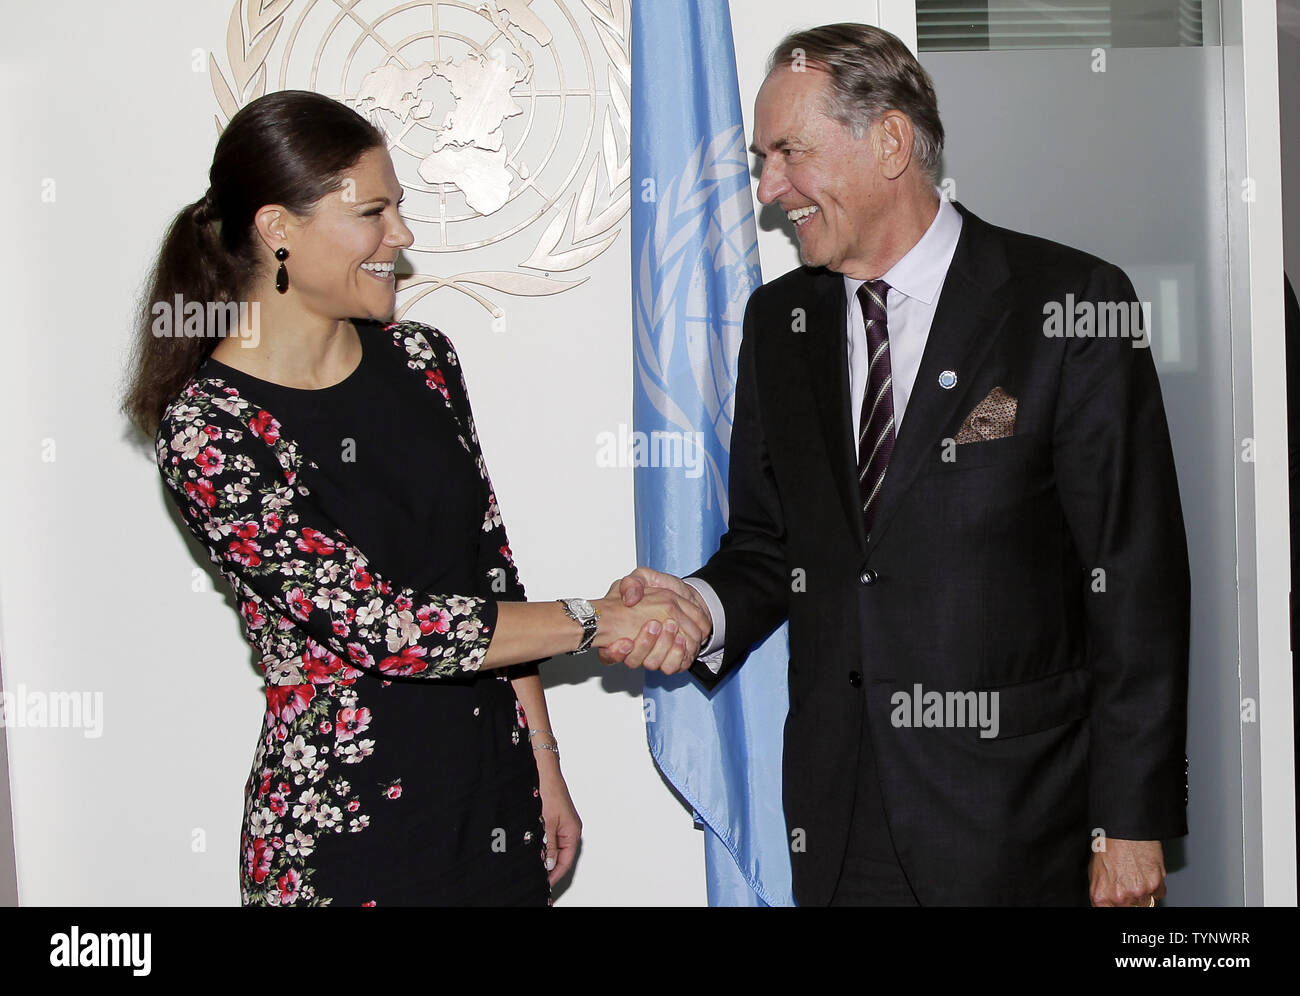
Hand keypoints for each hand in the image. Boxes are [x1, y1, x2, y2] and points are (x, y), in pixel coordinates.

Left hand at [538, 767, 580, 886]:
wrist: (542, 770)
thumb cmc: (548, 791)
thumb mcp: (546, 823)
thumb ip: (548, 845)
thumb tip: (548, 864)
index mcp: (572, 831)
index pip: (566, 861)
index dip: (555, 874)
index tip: (545, 884)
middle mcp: (569, 829)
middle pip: (561, 856)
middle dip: (549, 867)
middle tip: (537, 877)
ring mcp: (561, 823)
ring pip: (554, 847)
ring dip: (544, 856)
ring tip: (533, 864)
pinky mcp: (553, 819)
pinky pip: (550, 838)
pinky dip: (542, 845)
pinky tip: (533, 848)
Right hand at [597, 567, 712, 674]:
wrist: (686, 596)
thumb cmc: (661, 588)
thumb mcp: (643, 577)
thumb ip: (632, 584)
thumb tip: (630, 599)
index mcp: (620, 632)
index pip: (608, 654)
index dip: (614, 653)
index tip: (625, 641)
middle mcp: (635, 649)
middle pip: (633, 660)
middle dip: (644, 644)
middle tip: (655, 624)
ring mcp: (652, 655)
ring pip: (653, 664)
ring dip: (662, 648)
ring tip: (671, 628)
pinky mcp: (671, 660)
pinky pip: (672, 667)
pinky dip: (678, 655)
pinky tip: (681, 641)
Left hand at [1089, 838, 1166, 905]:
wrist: (1124, 830)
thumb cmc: (1108, 846)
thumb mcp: (1095, 872)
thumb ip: (1103, 892)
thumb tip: (1108, 901)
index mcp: (1101, 896)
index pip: (1109, 912)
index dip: (1114, 905)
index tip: (1118, 902)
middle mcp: (1120, 898)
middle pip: (1129, 909)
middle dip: (1129, 900)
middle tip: (1127, 884)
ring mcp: (1139, 893)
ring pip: (1145, 903)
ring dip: (1143, 892)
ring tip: (1135, 873)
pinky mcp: (1156, 885)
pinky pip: (1158, 894)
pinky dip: (1155, 885)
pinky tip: (1145, 871)